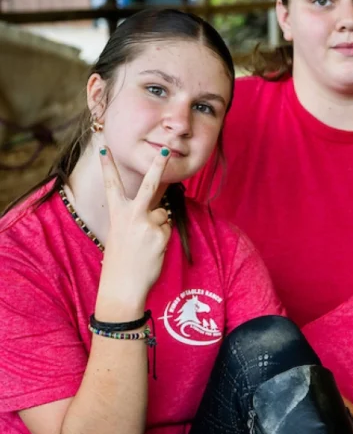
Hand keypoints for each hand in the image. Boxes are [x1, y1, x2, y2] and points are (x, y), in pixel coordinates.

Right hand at [95, 147, 171, 315]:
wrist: (122, 285)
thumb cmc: (121, 261)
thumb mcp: (122, 234)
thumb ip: (136, 219)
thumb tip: (160, 212)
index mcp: (117, 214)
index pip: (112, 185)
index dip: (108, 166)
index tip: (104, 148)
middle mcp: (132, 215)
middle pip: (148, 186)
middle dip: (158, 166)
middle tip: (166, 150)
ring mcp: (147, 224)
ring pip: (162, 215)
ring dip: (159, 226)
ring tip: (145, 244)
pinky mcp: (160, 235)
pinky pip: (167, 228)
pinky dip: (163, 238)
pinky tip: (152, 250)